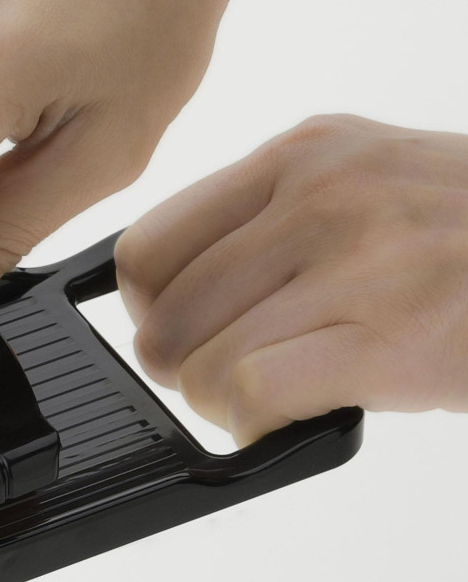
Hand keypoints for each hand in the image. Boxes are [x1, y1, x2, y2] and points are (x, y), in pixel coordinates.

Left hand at [115, 114, 467, 445]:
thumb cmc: (466, 241)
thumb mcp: (362, 188)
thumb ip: (266, 223)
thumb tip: (159, 289)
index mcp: (303, 155)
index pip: (146, 249)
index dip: (151, 311)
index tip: (188, 331)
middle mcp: (322, 197)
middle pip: (160, 321)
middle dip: (183, 370)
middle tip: (234, 375)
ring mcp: (359, 263)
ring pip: (197, 367)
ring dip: (221, 405)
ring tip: (275, 392)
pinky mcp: (390, 337)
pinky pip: (251, 395)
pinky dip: (256, 425)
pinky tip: (296, 415)